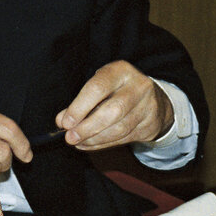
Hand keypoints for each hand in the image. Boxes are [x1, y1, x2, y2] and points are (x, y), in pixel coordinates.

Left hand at [56, 60, 172, 149]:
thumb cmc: (116, 90)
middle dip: (87, 127)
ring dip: (94, 139)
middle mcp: (138, 86)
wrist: (153, 99)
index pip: (98, 88)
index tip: (65, 122)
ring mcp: (148, 106)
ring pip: (119, 128)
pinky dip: (103, 144)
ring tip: (78, 142)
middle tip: (70, 137)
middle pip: (111, 111)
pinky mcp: (151, 125)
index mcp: (120, 71)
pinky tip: (89, 144)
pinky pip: (124, 138)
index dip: (79, 107)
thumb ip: (80, 102)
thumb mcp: (99, 87)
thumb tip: (62, 121)